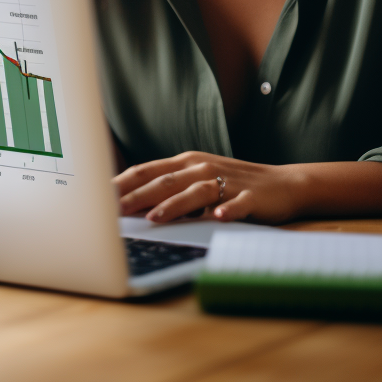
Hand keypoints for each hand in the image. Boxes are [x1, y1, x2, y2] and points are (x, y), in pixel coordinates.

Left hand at [114, 151, 305, 223]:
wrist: (282, 184)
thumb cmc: (232, 184)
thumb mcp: (196, 181)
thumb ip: (168, 189)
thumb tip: (129, 204)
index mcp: (186, 163)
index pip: (147, 171)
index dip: (123, 182)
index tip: (98, 195)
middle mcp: (202, 168)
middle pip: (165, 181)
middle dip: (138, 196)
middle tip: (114, 210)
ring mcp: (227, 181)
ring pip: (195, 192)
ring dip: (174, 205)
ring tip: (154, 218)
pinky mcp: (251, 197)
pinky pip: (237, 204)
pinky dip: (226, 210)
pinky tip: (217, 219)